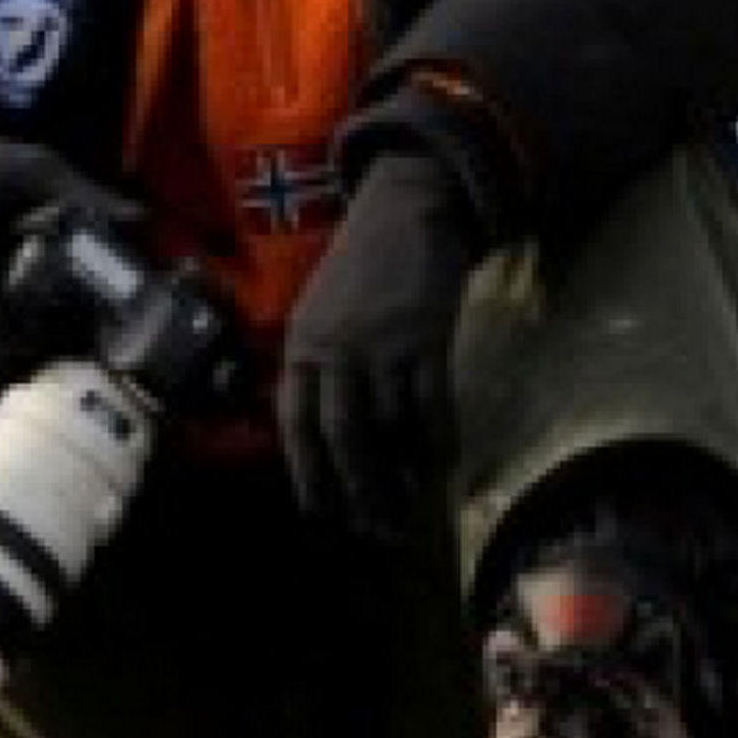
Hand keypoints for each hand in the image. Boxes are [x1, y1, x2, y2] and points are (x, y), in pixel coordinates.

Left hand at [278, 152, 484, 536]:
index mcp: (302, 344)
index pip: (294, 422)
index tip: (322, 513)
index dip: (307, 472)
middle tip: (374, 529)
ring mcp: (382, 345)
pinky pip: (432, 407)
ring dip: (401, 478)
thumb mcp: (321, 310)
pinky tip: (443, 470)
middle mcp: (336, 349)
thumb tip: (330, 434)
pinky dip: (439, 444)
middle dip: (358, 490)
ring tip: (410, 510)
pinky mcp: (427, 340)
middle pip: (342, 436)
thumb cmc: (364, 267)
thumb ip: (319, 364)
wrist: (408, 208)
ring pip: (389, 430)